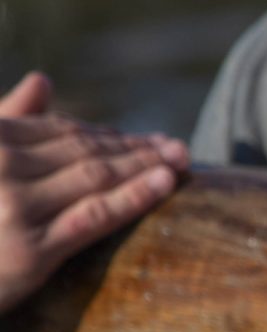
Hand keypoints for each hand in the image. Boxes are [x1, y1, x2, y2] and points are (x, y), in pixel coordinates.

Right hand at [0, 71, 185, 313]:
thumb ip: (7, 120)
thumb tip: (44, 80)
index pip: (61, 132)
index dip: (107, 133)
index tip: (144, 137)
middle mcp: (0, 167)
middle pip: (84, 151)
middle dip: (136, 147)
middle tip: (177, 146)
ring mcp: (14, 208)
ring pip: (96, 177)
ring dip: (146, 164)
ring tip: (183, 159)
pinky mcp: (29, 252)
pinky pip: (94, 216)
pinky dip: (136, 195)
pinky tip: (167, 182)